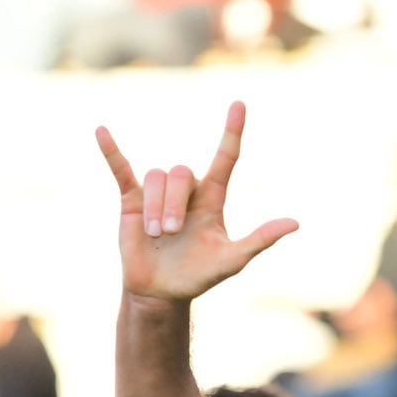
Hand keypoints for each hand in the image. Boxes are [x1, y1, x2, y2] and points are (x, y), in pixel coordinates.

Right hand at [95, 101, 298, 305]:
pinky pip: (121, 169)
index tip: (239, 105)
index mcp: (213, 199)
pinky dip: (111, 151)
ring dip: (156, 206)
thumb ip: (260, 239)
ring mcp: (158, 193)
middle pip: (182, 173)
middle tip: (171, 233)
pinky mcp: (132, 199)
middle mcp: (187, 191)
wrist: (162, 291)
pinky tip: (101, 132)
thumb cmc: (200, 275)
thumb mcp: (232, 259)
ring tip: (156, 235)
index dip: (232, 132)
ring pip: (157, 177)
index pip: (225, 158)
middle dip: (174, 203)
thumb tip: (295, 223)